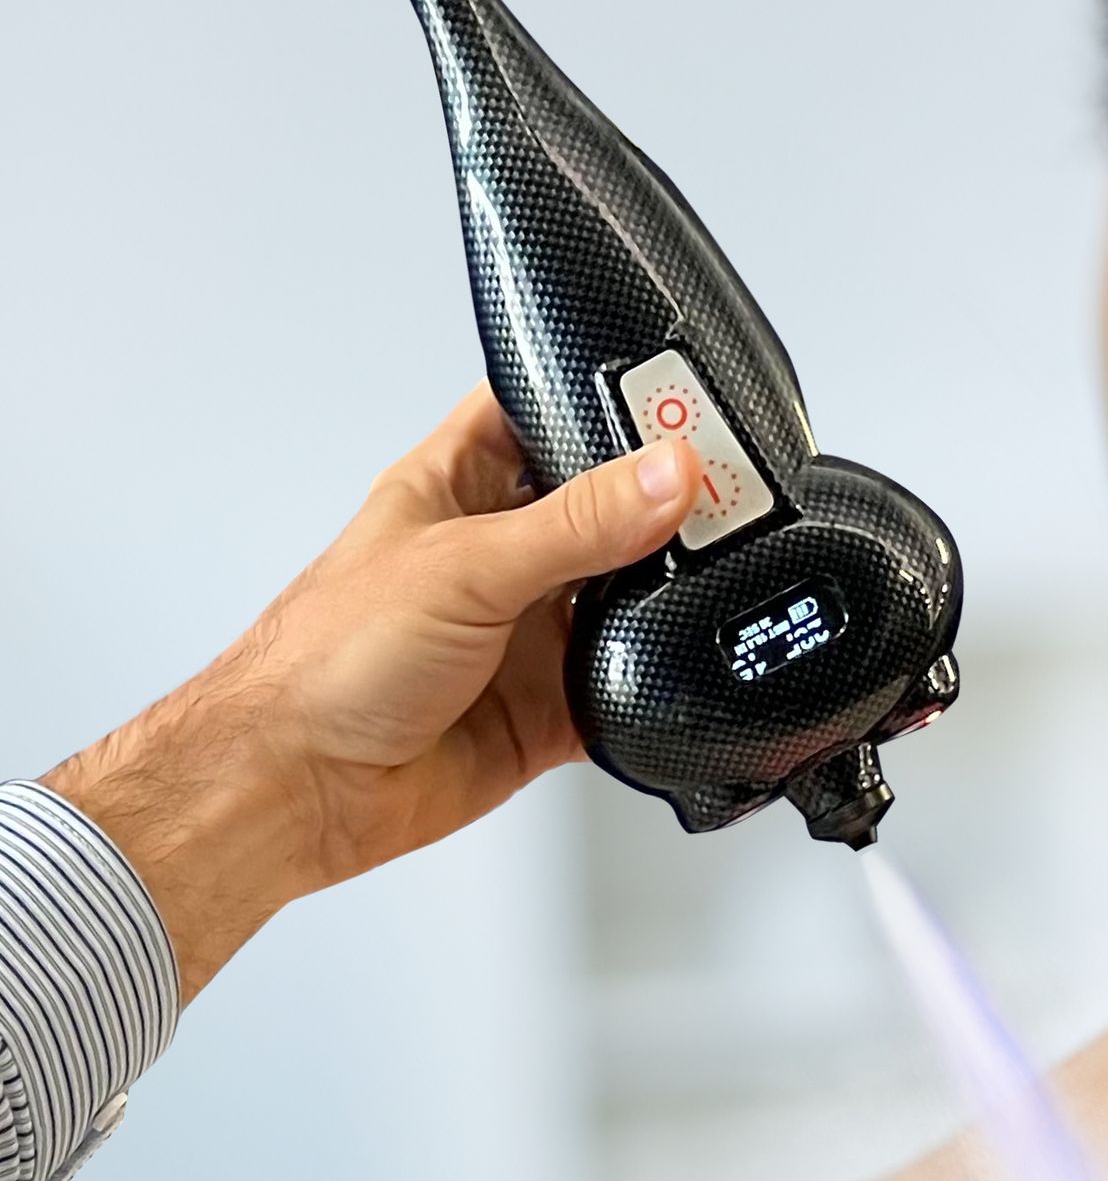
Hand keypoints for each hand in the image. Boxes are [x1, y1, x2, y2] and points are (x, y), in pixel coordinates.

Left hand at [46, 389, 702, 999]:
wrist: (304, 786)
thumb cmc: (329, 661)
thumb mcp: (465, 566)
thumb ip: (577, 523)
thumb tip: (666, 475)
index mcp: (457, 488)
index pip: (538, 411)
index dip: (600, 396)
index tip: (676, 394)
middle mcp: (496, 555)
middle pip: (602, 506)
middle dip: (659, 501)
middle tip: (730, 492)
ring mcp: (525, 633)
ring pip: (622, 598)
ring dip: (664, 591)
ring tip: (725, 570)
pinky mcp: (547, 708)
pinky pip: (621, 686)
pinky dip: (653, 681)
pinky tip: (679, 664)